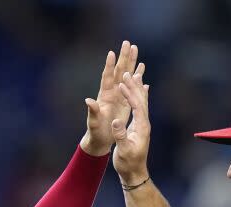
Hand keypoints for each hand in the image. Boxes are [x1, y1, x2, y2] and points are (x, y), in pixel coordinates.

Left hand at [80, 40, 142, 155]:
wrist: (101, 138)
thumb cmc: (96, 131)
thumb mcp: (94, 121)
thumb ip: (92, 111)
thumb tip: (88, 100)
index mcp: (104, 96)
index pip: (107, 77)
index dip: (109, 66)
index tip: (112, 53)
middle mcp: (112, 92)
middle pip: (119, 71)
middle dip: (124, 57)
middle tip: (128, 43)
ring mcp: (119, 95)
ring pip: (127, 76)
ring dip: (132, 63)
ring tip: (136, 49)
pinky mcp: (125, 101)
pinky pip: (133, 86)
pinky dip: (138, 78)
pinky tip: (142, 70)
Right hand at [112, 70, 150, 185]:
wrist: (134, 173)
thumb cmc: (128, 163)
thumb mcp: (123, 150)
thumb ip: (120, 136)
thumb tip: (116, 121)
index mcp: (141, 127)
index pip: (137, 106)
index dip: (130, 93)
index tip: (122, 83)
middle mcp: (144, 124)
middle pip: (141, 100)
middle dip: (135, 86)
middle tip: (128, 72)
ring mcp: (142, 125)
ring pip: (141, 102)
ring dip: (137, 89)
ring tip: (133, 75)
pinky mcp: (139, 127)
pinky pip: (139, 108)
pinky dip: (137, 97)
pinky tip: (139, 91)